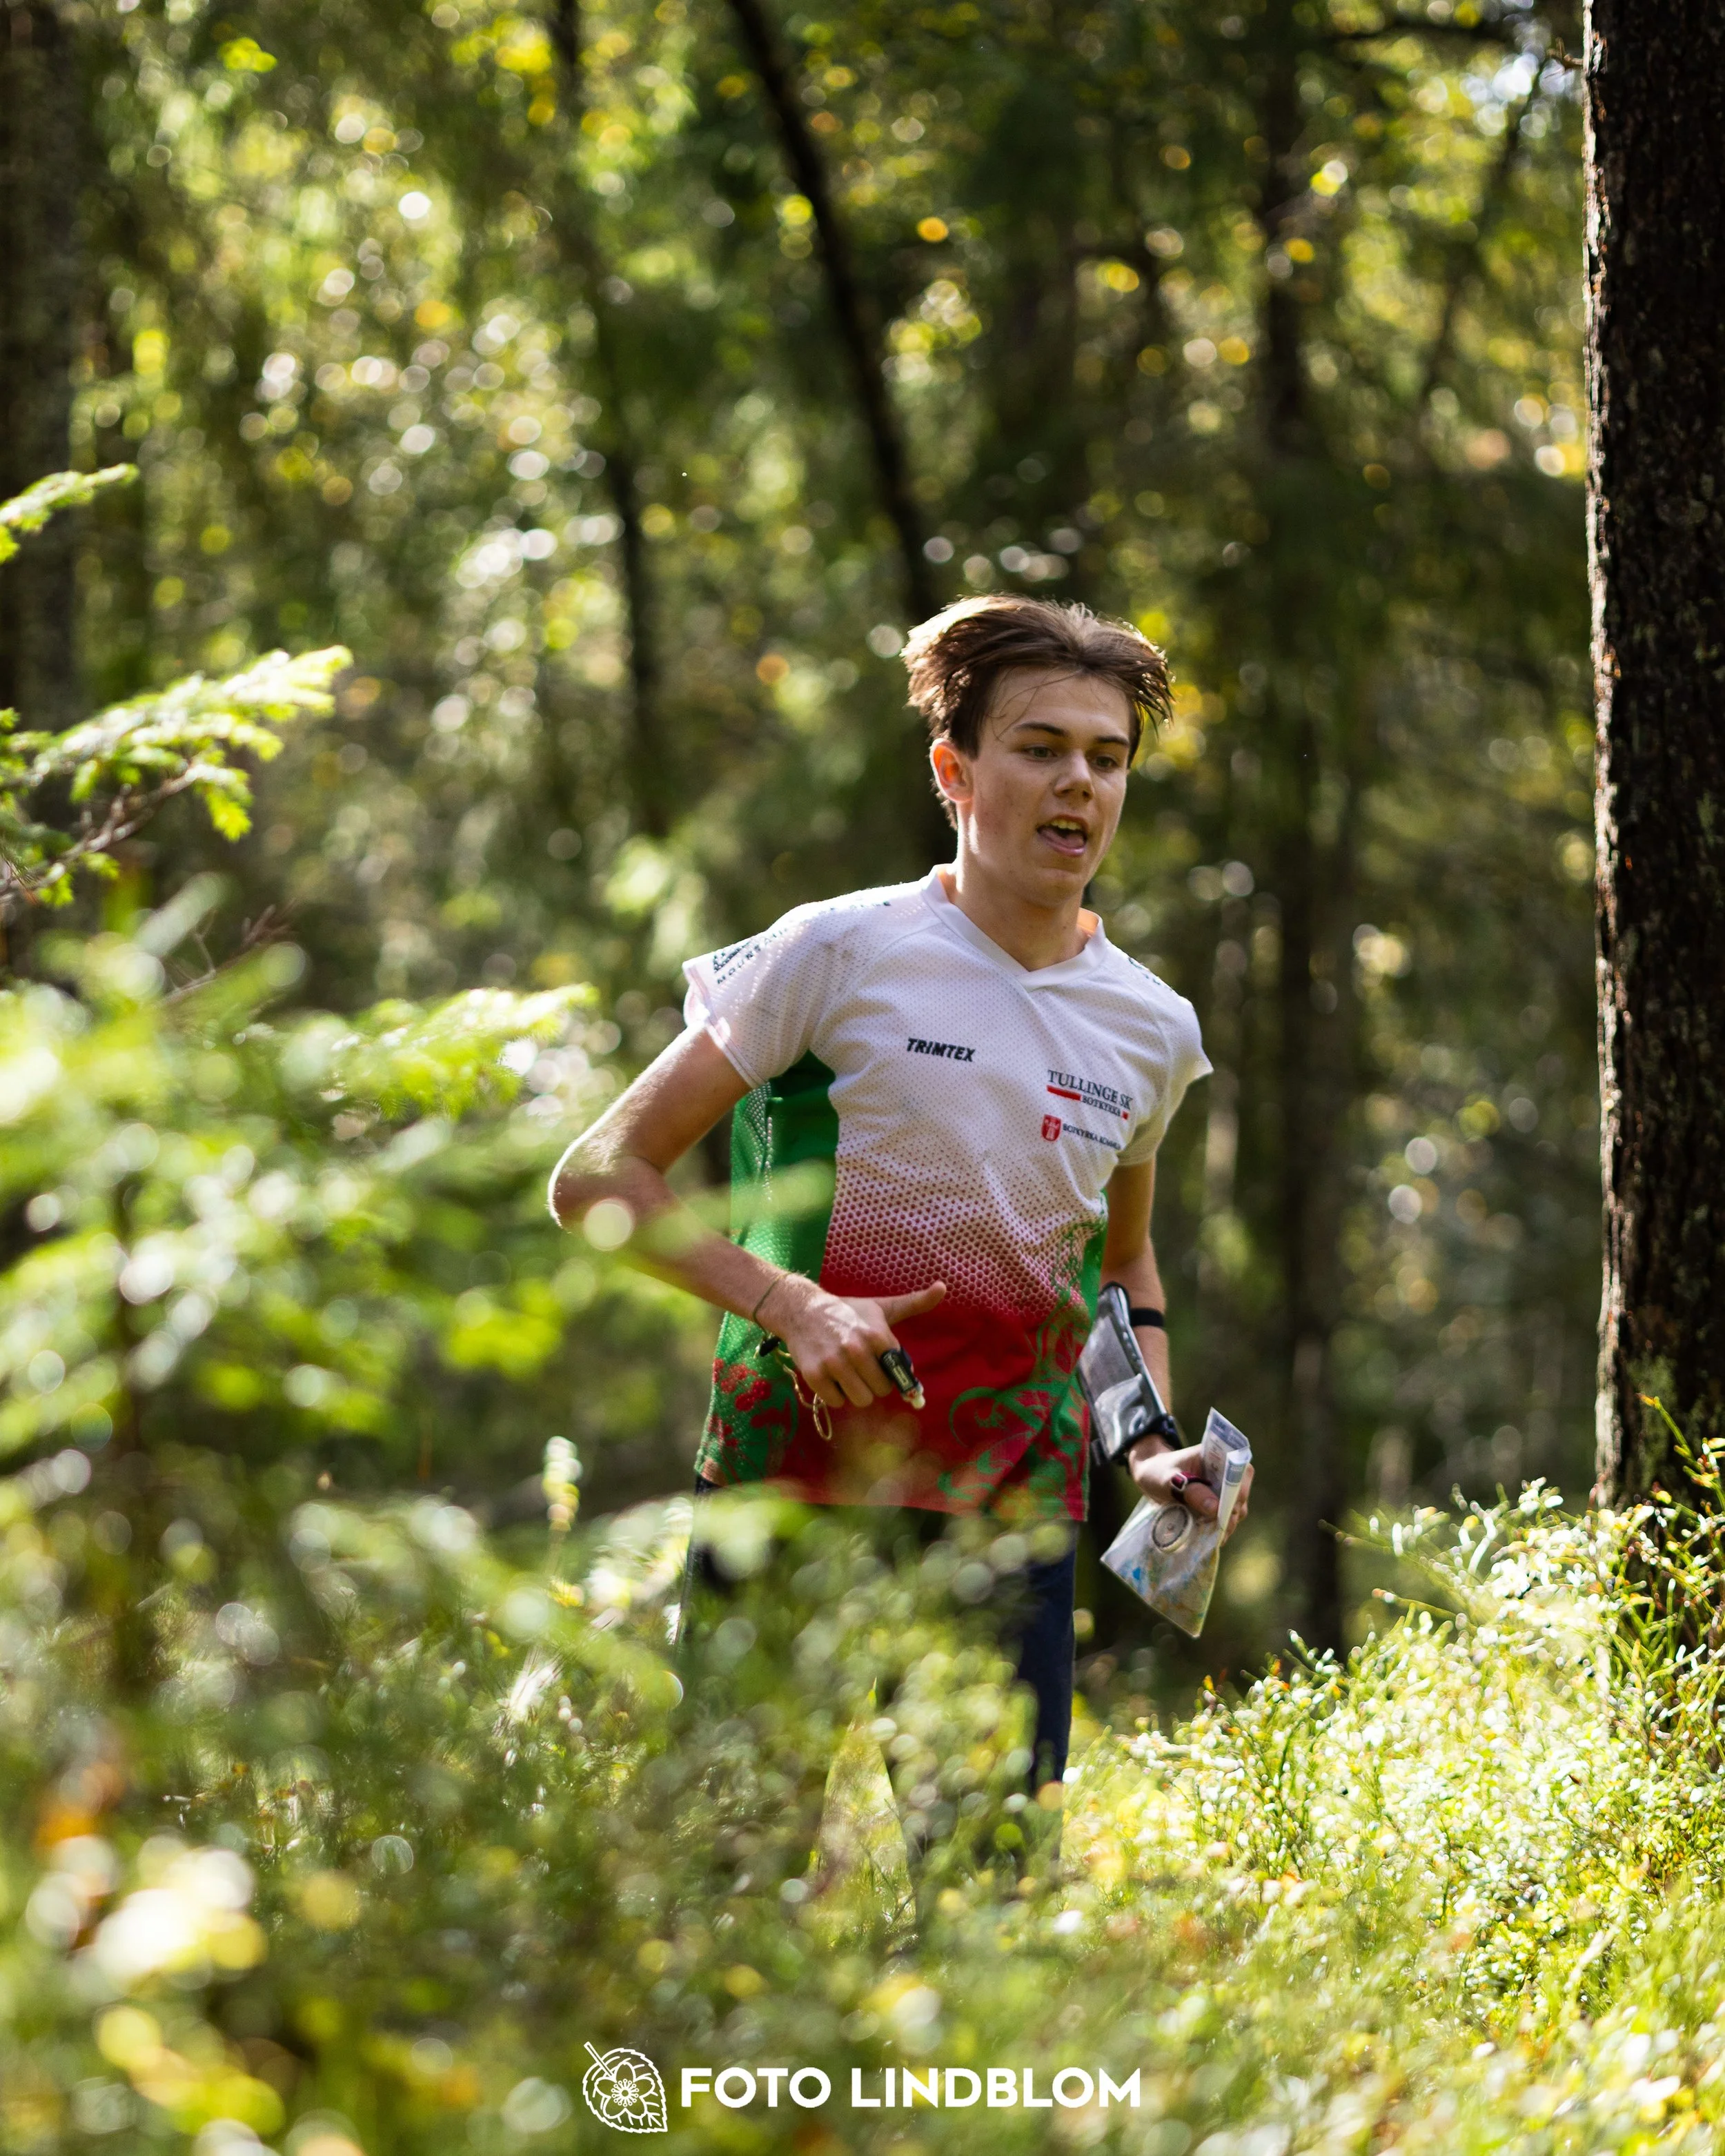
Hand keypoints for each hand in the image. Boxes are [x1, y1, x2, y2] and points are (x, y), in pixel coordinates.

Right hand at [766, 1276, 946, 1410]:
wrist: (801, 1310)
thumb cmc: (847, 1311)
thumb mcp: (881, 1307)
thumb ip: (914, 1303)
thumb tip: (943, 1288)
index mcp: (876, 1335)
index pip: (898, 1373)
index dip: (891, 1371)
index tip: (880, 1363)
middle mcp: (856, 1349)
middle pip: (880, 1391)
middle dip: (874, 1383)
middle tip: (862, 1369)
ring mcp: (833, 1363)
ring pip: (861, 1400)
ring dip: (856, 1391)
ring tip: (847, 1374)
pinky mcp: (814, 1375)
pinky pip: (836, 1402)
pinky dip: (835, 1394)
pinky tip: (831, 1376)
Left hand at [1127, 1441, 1253, 1542]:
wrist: (1151, 1477)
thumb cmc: (1159, 1471)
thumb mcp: (1169, 1479)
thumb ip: (1191, 1491)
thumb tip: (1215, 1509)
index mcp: (1218, 1456)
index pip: (1240, 1471)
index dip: (1238, 1489)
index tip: (1226, 1508)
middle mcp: (1226, 1473)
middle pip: (1240, 1494)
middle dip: (1231, 1512)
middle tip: (1217, 1529)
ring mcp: (1224, 1490)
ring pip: (1236, 1510)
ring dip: (1227, 1524)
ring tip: (1214, 1537)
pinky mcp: (1218, 1506)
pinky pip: (1226, 1519)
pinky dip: (1220, 1528)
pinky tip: (1211, 1538)